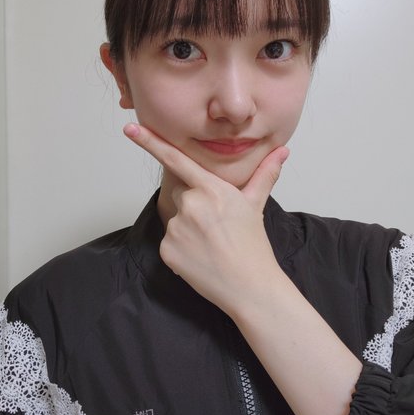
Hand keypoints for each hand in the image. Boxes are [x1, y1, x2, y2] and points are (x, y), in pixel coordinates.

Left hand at [123, 123, 288, 316]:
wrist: (250, 286)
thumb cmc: (253, 245)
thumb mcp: (256, 205)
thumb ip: (264, 174)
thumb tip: (282, 151)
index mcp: (211, 189)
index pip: (175, 159)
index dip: (150, 141)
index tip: (130, 128)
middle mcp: (191, 205)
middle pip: (181, 195)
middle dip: (194, 205)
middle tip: (216, 226)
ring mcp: (177, 228)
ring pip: (175, 219)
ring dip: (187, 228)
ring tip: (211, 244)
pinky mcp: (167, 250)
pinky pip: (169, 242)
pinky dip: (180, 249)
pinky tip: (200, 257)